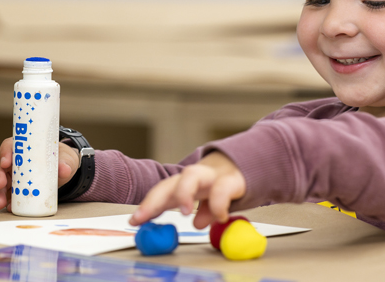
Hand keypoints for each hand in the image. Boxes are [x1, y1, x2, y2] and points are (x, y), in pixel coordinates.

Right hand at [0, 137, 79, 210]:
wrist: (62, 173)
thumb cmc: (60, 159)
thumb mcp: (66, 158)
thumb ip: (66, 163)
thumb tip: (64, 170)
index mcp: (23, 147)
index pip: (9, 145)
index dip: (5, 152)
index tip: (6, 162)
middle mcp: (13, 160)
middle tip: (1, 184)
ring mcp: (9, 175)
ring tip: (1, 202)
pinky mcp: (10, 189)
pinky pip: (2, 194)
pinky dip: (3, 201)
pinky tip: (7, 207)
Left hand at [129, 151, 245, 228]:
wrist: (250, 162)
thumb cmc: (224, 182)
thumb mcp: (210, 200)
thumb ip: (202, 211)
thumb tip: (197, 223)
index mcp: (187, 184)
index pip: (163, 191)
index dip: (148, 205)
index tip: (134, 221)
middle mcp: (196, 177)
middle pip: (171, 181)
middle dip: (155, 198)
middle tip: (144, 216)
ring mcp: (213, 175)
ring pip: (192, 175)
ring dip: (184, 193)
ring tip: (185, 213)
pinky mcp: (232, 179)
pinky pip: (222, 188)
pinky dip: (219, 203)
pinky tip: (221, 216)